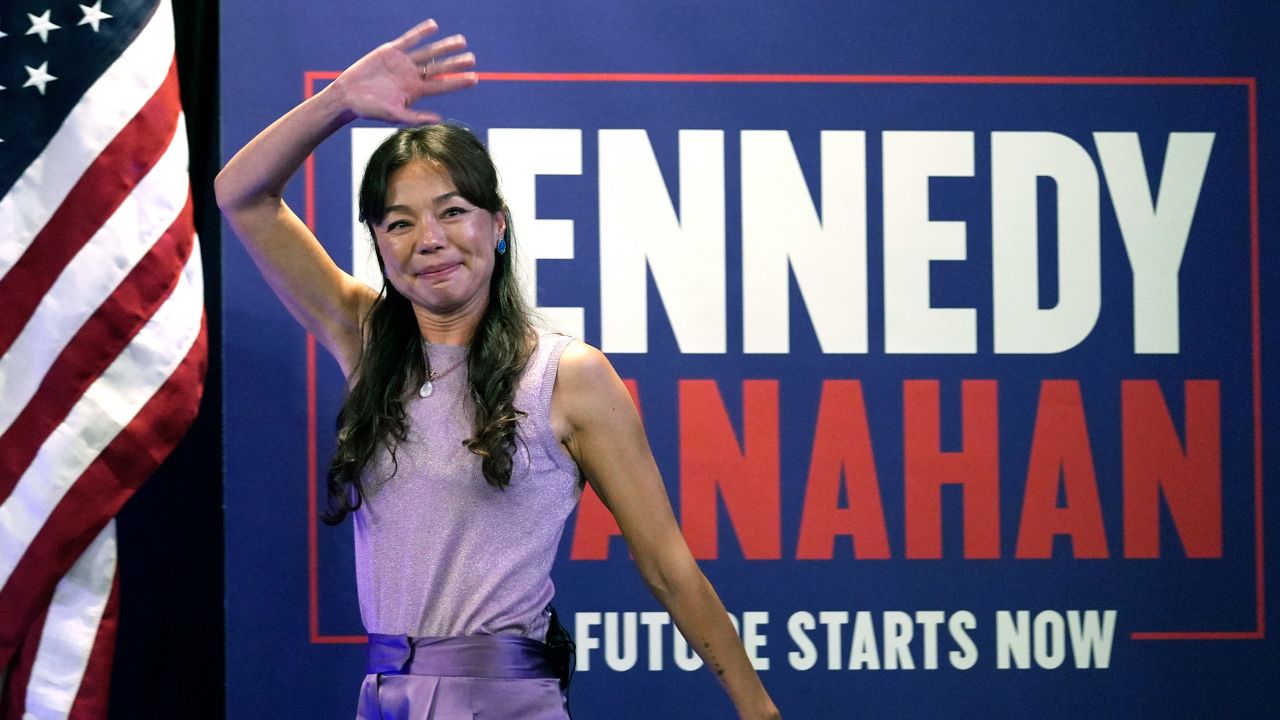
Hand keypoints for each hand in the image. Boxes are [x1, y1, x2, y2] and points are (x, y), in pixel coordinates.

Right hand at [329, 19, 477, 124]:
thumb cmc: (371, 109)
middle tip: (472, 58)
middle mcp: (412, 76)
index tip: (475, 78)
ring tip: (461, 41)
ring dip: (444, 46)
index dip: (458, 82)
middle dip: (455, 63)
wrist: (349, 96)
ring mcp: (403, 63)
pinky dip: (420, 32)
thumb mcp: (395, 115)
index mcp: (415, 91)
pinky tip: (434, 26)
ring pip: (428, 52)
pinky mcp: (391, 51)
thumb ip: (417, 117)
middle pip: (439, 68)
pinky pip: (409, 39)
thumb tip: (440, 120)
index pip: (442, 86)